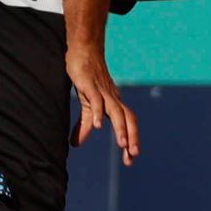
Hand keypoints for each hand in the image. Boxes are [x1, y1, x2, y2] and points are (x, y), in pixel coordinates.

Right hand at [66, 45, 139, 166]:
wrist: (84, 50)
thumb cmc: (88, 76)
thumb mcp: (87, 104)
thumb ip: (86, 123)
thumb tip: (78, 144)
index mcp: (114, 104)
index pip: (128, 124)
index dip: (131, 140)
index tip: (130, 160)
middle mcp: (112, 99)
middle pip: (128, 119)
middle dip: (132, 137)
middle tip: (132, 155)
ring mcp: (103, 91)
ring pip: (116, 112)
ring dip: (121, 129)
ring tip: (122, 145)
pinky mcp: (90, 85)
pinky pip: (97, 101)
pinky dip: (99, 114)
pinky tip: (100, 127)